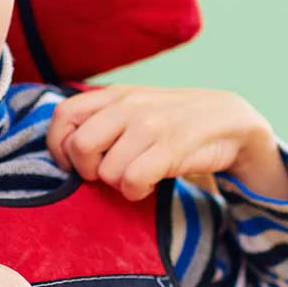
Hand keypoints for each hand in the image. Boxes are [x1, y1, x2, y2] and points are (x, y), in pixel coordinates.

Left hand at [47, 86, 287, 201]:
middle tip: (107, 174)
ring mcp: (150, 125)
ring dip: (120, 184)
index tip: (72, 165)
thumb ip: (102, 118)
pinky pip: (132, 182)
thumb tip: (65, 149)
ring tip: (139, 175)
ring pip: (107, 172)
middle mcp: (128, 106)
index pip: (63, 115)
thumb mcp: (136, 108)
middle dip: (88, 171)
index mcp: (115, 94)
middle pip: (80, 147)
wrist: (229, 121)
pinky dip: (137, 191)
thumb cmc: (174, 121)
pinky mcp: (170, 147)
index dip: (58, 146)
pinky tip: (150, 184)